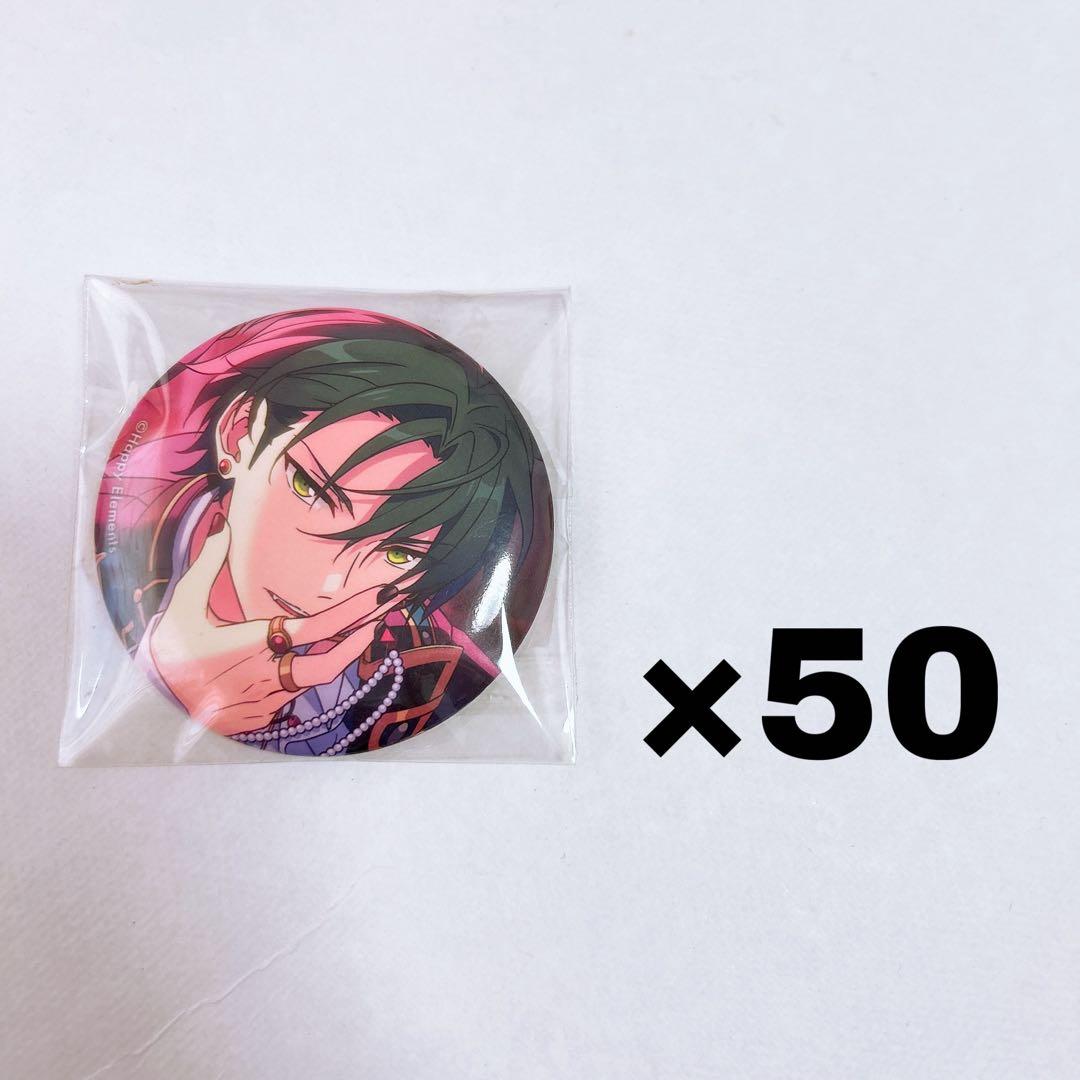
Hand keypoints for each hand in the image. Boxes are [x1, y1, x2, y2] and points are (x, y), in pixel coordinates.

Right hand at [148, 520, 402, 736]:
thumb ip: (208, 563)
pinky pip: (290, 699)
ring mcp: (262, 704)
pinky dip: (300, 681)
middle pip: (327, 667)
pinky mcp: (257, 721)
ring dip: (331, 659)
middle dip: (357, 642)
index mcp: (251, 646)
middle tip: (378, 620)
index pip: (316, 630)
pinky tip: (304, 664)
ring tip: (351, 636)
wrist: (147, 700)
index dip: (351, 614)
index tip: (376, 598)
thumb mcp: (183, 603)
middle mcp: (264, 678)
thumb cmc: (166, 648)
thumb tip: (224, 524)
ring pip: (310, 682)